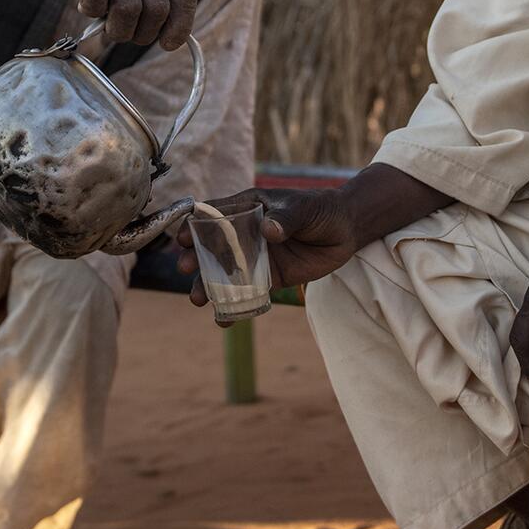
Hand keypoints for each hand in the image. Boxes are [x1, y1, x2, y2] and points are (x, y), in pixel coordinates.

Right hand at [7, 0, 198, 49]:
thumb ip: (156, 1)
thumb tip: (175, 41)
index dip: (180, 25)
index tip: (168, 44)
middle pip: (157, 8)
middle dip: (141, 33)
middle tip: (123, 32)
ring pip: (129, 8)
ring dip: (116, 29)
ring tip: (104, 22)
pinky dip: (92, 11)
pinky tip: (87, 6)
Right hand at [173, 186, 362, 300]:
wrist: (345, 231)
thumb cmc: (321, 210)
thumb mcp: (305, 208)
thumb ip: (287, 217)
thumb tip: (268, 229)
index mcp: (247, 208)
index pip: (214, 215)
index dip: (195, 225)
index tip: (183, 238)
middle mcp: (243, 234)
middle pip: (211, 247)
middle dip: (196, 258)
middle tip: (186, 269)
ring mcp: (253, 258)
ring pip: (223, 274)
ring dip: (207, 287)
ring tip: (198, 300)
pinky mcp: (267, 279)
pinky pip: (245, 294)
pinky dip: (234, 308)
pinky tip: (225, 320)